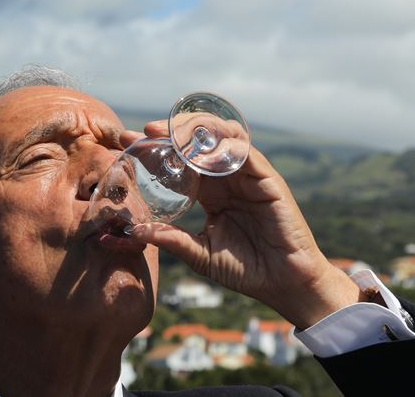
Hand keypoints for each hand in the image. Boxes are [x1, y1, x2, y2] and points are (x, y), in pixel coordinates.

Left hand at [121, 121, 359, 329]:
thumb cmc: (246, 270)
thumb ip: (172, 240)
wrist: (285, 285)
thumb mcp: (199, 254)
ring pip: (223, 138)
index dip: (157, 149)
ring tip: (170, 133)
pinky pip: (246, 154)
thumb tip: (136, 232)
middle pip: (199, 142)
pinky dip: (224, 146)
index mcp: (211, 192)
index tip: (129, 142)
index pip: (181, 161)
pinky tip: (202, 150)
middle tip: (147, 131)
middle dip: (172, 132)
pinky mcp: (268, 180)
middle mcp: (228, 178)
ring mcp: (249, 176)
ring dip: (196, 131)